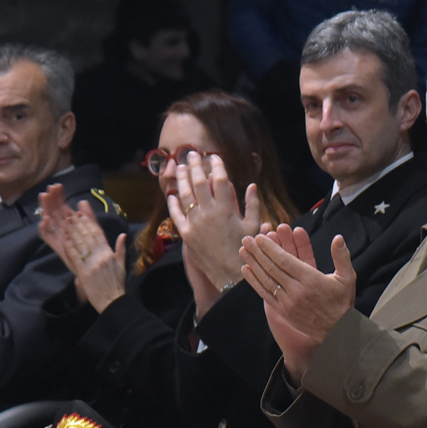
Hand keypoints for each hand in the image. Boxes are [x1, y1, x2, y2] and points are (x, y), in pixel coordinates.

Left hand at [39, 184, 126, 311]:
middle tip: (72, 214)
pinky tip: (66, 239)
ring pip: (81, 244)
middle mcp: (100, 257)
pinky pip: (76, 257)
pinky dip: (70, 247)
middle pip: (88, 237)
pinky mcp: (83, 273)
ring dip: (73, 232)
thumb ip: (121, 249)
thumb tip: (122, 235)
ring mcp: (91, 264)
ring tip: (67, 222)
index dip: (90, 223)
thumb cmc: (117, 284)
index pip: (98, 234)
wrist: (113, 302)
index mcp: (109, 254)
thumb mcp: (122, 265)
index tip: (83, 214)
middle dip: (79, 224)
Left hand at [167, 151, 260, 313]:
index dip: (217, 166)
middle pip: (198, 183)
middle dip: (195, 166)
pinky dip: (174, 204)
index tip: (215, 157)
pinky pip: (177, 215)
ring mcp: (195, 223)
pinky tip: (172, 195)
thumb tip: (251, 185)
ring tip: (180, 167)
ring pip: (185, 196)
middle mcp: (208, 213)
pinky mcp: (186, 235)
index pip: (219, 180)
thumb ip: (252, 204)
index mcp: (226, 209)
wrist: (231, 274)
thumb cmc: (245, 249)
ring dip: (182, 179)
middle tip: (192, 154)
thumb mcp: (254, 226)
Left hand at [241, 226, 356, 380]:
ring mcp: (288, 302)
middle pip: (272, 268)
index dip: (270, 248)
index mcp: (311, 279)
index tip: (260, 237)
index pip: (285, 260)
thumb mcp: (347, 278)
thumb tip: (338, 238)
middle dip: (257, 252)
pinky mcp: (283, 311)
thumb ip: (342, 257)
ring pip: (266, 280)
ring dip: (253, 264)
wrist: (337, 330)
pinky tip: (246, 270)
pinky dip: (254, 282)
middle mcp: (297, 290)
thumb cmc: (342, 302)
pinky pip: (266, 294)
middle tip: (247, 239)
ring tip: (243, 251)